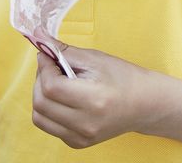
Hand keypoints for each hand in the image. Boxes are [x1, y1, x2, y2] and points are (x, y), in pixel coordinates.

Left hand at [32, 45, 154, 148]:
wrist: (144, 104)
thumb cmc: (122, 77)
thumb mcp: (95, 58)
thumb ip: (64, 51)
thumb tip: (38, 37)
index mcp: (93, 100)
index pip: (51, 87)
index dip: (44, 67)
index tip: (47, 55)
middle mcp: (85, 124)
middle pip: (40, 103)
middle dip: (39, 80)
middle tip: (51, 67)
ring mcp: (80, 138)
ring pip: (39, 117)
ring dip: (41, 95)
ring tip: (56, 83)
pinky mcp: (76, 143)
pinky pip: (48, 125)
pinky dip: (49, 109)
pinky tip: (64, 99)